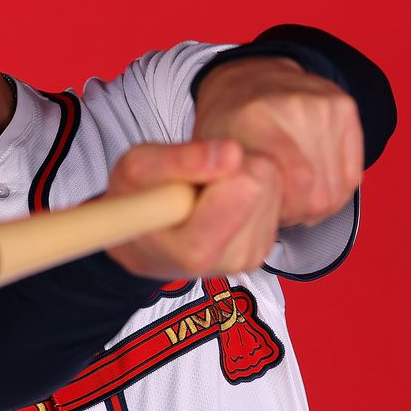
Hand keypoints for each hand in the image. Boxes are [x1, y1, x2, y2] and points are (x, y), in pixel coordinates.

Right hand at [104, 141, 284, 279]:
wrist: (142, 241)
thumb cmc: (135, 205)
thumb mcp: (135, 170)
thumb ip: (176, 160)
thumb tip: (231, 152)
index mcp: (196, 250)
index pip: (244, 187)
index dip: (219, 165)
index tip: (191, 172)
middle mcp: (230, 258)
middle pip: (263, 179)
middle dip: (232, 167)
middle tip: (195, 181)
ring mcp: (251, 255)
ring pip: (272, 183)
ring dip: (239, 175)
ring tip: (202, 191)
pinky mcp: (264, 246)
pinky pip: (275, 194)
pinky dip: (246, 188)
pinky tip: (217, 200)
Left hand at [193, 57, 362, 226]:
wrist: (246, 80)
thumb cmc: (226, 128)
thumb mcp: (210, 163)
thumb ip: (226, 193)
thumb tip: (249, 228)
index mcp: (253, 117)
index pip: (297, 181)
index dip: (287, 210)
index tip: (266, 210)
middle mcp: (291, 104)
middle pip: (320, 191)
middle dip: (300, 211)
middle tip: (277, 204)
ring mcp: (322, 103)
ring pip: (339, 186)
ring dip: (317, 201)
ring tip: (290, 191)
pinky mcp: (343, 106)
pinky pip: (352, 172)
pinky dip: (335, 187)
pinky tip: (312, 182)